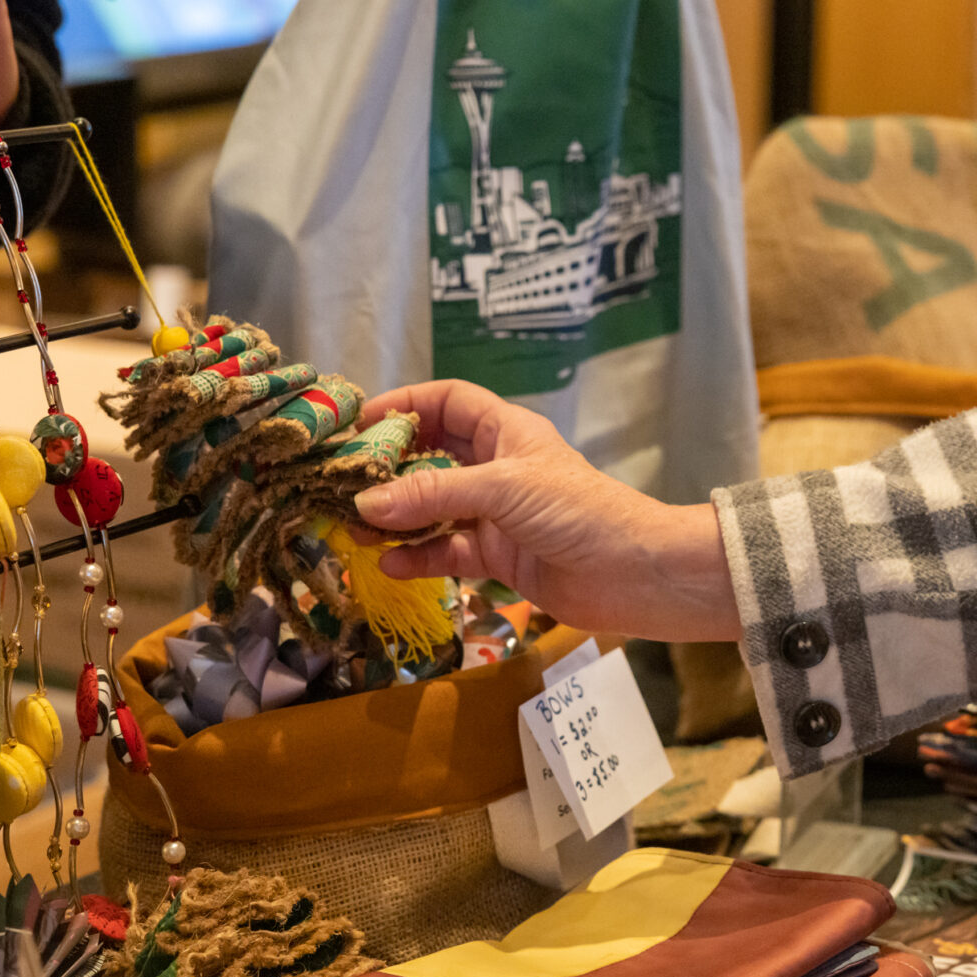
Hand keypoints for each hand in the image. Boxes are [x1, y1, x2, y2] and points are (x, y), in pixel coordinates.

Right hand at [353, 380, 742, 641]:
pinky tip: (387, 564)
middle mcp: (498, 469)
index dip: (406, 405)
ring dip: (397, 517)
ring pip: (433, 509)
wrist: (634, 575)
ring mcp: (497, 515)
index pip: (448, 402)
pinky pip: (446, 552)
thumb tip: (366, 503)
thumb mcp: (503, 489)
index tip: (360, 422)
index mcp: (507, 432)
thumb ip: (434, 495)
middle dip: (389, 468)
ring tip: (354, 526)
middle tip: (342, 481)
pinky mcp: (499, 558)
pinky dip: (418, 557)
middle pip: (431, 456)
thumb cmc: (580, 512)